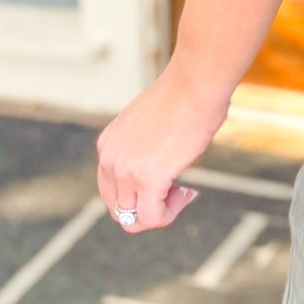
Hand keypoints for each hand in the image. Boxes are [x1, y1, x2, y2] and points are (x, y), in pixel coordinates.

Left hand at [95, 63, 231, 233]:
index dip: (139, 195)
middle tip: (176, 191)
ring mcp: (126, 170)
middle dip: (147, 208)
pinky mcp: (148, 178)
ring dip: (161, 212)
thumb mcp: (150, 126)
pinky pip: (152, 218)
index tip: (167, 181)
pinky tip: (188, 193)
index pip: (111, 191)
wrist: (195, 84)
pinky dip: (170, 214)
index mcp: (107, 146)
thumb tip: (159, 168)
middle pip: (118, 211)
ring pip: (133, 220)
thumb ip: (144, 149)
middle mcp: (109, 160)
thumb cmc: (185, 97)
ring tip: (183, 192)